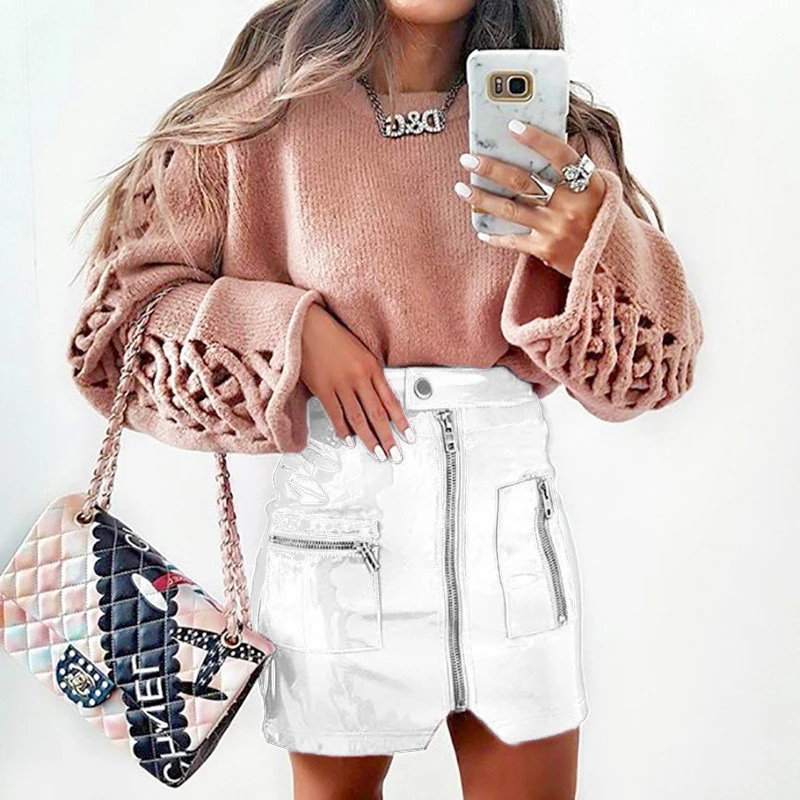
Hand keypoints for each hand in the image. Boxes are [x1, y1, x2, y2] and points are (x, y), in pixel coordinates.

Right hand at [299, 303, 414, 462]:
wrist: (307, 326)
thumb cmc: (333, 337)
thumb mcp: (361, 352)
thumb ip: (371, 375)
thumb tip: (379, 400)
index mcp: (372, 367)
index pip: (391, 400)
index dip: (401, 421)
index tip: (408, 436)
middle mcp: (359, 377)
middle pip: (377, 414)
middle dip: (388, 438)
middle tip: (394, 454)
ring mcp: (341, 384)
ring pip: (358, 418)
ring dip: (368, 439)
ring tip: (376, 453)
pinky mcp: (323, 389)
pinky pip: (336, 414)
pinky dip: (343, 429)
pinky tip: (348, 439)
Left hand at [453, 121, 606, 277]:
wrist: (614, 264)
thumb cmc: (603, 221)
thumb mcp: (599, 192)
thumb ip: (575, 175)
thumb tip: (539, 152)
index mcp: (588, 185)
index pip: (560, 155)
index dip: (537, 139)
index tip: (512, 126)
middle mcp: (570, 206)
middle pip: (523, 182)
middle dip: (491, 168)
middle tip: (468, 158)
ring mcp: (555, 229)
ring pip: (510, 210)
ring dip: (482, 198)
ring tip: (461, 188)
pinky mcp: (546, 250)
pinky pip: (513, 240)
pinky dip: (495, 235)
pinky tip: (480, 229)